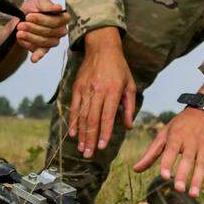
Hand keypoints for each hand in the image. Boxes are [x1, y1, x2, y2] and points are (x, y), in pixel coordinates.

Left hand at [15, 0, 68, 62]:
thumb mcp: (38, 2)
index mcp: (62, 18)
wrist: (20, 17)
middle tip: (21, 24)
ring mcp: (53, 41)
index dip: (42, 20)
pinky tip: (33, 59)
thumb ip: (48, 5)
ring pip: (44, 41)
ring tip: (19, 32)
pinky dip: (38, 56)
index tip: (29, 16)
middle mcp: (60, 30)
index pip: (56, 21)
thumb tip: (59, 7)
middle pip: (49, 32)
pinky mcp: (44, 49)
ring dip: (30, 37)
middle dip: (33, 28)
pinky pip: (42, 52)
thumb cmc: (32, 9)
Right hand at [69, 28, 135, 157]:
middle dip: (91, 139)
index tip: (102, 147)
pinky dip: (73, 121)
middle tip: (89, 154)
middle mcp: (98, 91)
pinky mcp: (77, 87)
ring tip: (82, 148)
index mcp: (113, 91)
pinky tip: (73, 133)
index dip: (105, 133)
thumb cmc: (119, 68)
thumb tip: (128, 127)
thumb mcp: (130, 85)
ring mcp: (86, 89)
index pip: (108, 116)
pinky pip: (74, 107)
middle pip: (93, 119)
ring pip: (83, 115)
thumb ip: (129, 107)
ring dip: (82, 134)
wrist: (102, 48)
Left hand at [133, 103, 203, 202]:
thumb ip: (151, 153)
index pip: (171, 150)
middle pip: (187, 159)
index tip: (164, 176)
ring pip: (202, 166)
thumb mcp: (165, 133)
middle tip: (178, 189)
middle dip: (183, 174)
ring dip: (198, 181)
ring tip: (193, 195)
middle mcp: (191, 142)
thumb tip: (136, 170)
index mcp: (177, 136)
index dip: (167, 162)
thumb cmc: (181, 125)